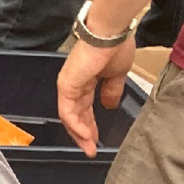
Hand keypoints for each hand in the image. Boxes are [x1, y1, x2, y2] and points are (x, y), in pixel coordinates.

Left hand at [57, 34, 137, 155]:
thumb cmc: (116, 46)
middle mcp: (73, 84)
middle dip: (84, 134)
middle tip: (90, 149)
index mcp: (85, 80)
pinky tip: (86, 136)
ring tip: (89, 148)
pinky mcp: (66, 86)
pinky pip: (68, 111)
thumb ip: (111, 91)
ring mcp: (68, 85)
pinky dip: (77, 125)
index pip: (84, 108)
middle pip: (76, 115)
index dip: (90, 125)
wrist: (111, 33)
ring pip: (70, 116)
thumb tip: (110, 106)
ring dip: (80, 134)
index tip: (96, 140)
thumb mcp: (116, 75)